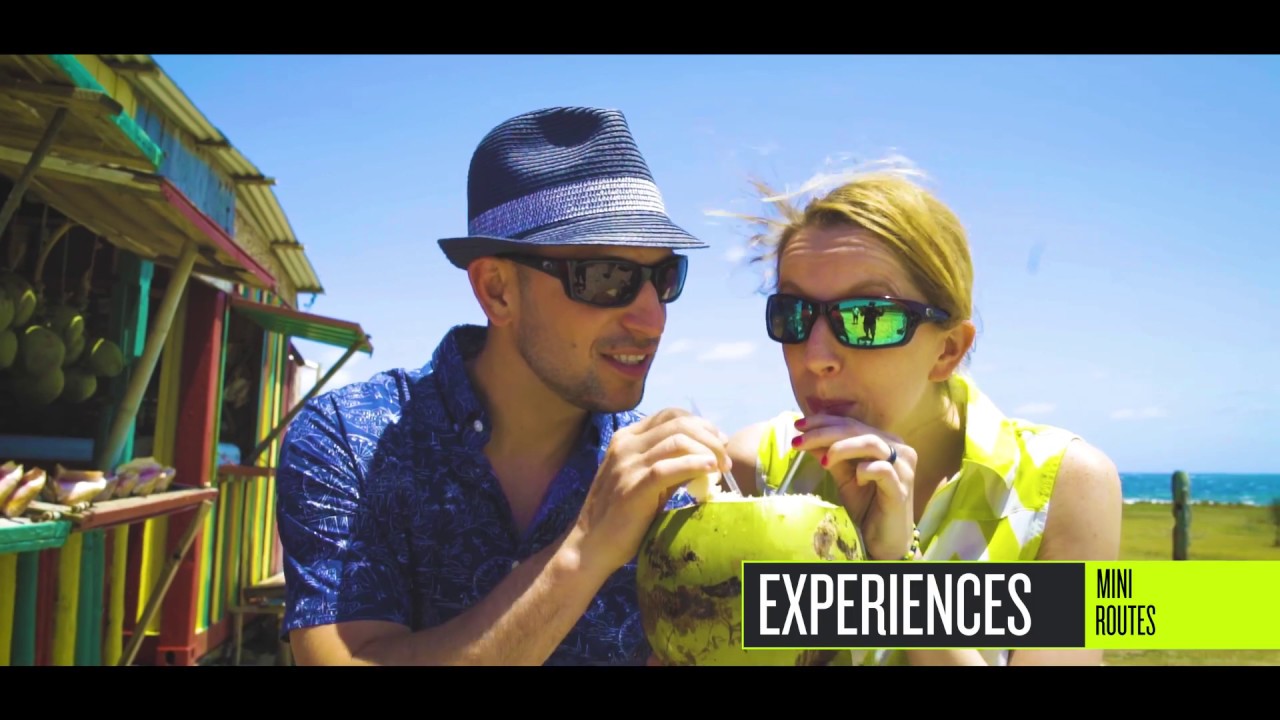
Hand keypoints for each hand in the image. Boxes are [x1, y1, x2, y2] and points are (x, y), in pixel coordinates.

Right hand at [573, 408, 731, 577]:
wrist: (592, 544)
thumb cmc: (622, 514)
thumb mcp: (644, 479)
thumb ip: (669, 463)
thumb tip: (707, 457)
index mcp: (626, 438)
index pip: (669, 415)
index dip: (700, 424)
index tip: (719, 442)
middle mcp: (625, 445)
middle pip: (678, 423)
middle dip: (709, 436)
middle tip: (725, 457)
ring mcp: (627, 465)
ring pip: (677, 441)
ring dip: (707, 451)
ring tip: (721, 468)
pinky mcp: (633, 487)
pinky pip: (669, 468)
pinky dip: (695, 465)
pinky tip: (709, 470)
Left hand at [791, 414, 915, 560]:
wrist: (883, 541)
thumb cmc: (866, 506)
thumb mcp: (844, 476)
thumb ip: (830, 456)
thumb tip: (804, 437)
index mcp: (885, 442)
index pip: (851, 424)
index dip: (823, 422)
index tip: (798, 426)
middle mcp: (899, 450)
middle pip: (857, 430)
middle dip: (824, 433)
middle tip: (798, 441)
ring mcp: (903, 468)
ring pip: (871, 443)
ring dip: (841, 448)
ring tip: (823, 462)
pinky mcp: (902, 489)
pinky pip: (882, 469)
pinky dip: (865, 470)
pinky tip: (857, 480)